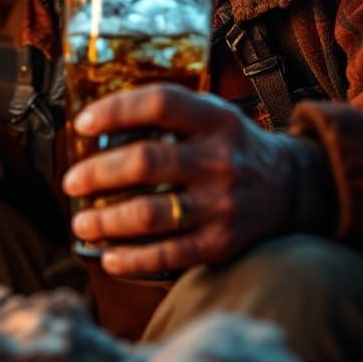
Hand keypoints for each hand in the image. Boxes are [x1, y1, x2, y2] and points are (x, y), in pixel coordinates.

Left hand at [62, 83, 316, 276]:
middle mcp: (220, 159)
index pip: (160, 103)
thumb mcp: (211, 114)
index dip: (116, 110)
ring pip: (150, 214)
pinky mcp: (221, 242)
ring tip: (82, 222)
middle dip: (97, 173)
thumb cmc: (230, 145)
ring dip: (105, 221)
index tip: (82, 124)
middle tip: (71, 183)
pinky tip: (108, 257)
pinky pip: (167, 255)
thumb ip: (167, 114)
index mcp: (215, 119)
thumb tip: (96, 125)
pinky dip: (131, 258)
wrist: (291, 188)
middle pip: (146, 162)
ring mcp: (222, 204)